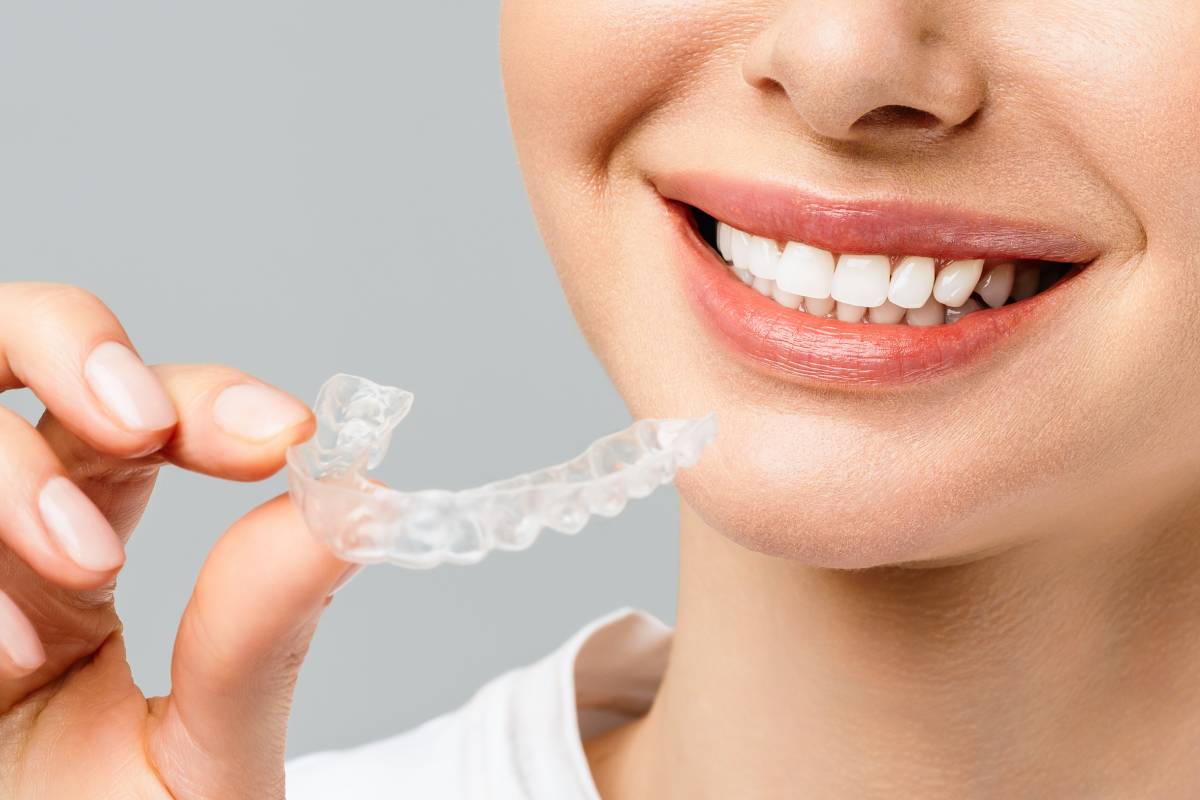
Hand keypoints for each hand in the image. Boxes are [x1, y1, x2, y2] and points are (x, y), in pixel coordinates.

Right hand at [0, 283, 355, 798]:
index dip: (207, 397)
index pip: (141, 414)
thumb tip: (360, 502)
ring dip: (16, 467)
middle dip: (73, 347)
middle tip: (142, 422)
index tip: (286, 434)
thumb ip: (265, 634)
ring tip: (87, 561)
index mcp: (83, 546)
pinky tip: (10, 653)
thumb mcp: (210, 751)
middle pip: (15, 344)